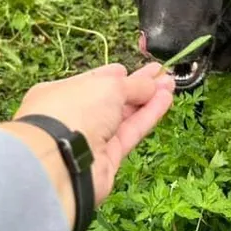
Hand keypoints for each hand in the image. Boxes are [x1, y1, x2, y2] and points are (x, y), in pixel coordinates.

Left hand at [0, 63, 174, 227]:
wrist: (61, 162)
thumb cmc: (71, 113)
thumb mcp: (107, 86)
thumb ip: (133, 84)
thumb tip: (152, 84)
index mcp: (61, 93)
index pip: (95, 81)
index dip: (118, 74)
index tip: (140, 69)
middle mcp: (74, 116)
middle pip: (112, 99)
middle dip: (138, 86)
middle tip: (162, 75)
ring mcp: (90, 139)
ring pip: (124, 117)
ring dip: (148, 101)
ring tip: (170, 86)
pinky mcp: (107, 158)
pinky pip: (131, 132)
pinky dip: (147, 117)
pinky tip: (164, 102)